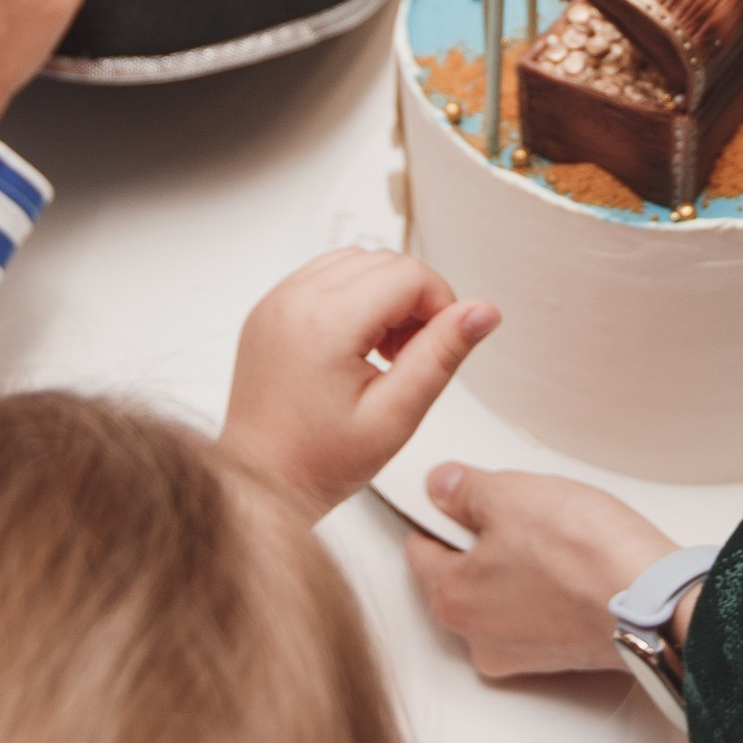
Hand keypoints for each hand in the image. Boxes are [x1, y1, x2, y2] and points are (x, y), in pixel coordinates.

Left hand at [217, 249, 497, 517]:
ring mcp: (276, 301)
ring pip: (356, 262)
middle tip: (409, 358)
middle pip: (385, 261)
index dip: (440, 305)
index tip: (437, 347)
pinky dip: (352, 296)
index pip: (410, 274)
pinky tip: (355, 344)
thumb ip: (442, 355)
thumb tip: (482, 311)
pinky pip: (324, 275)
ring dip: (384, 295)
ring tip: (383, 352)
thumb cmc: (318, 461)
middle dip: (413, 301)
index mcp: (325, 322)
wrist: (260, 481)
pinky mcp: (269, 309)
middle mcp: (294, 299)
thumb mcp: (397, 415)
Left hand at [405, 461, 667, 675]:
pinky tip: (576, 566)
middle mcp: (477, 638)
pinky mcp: (562, 657)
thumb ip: (464, 490)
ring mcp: (520, 654)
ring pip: (502, 595)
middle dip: (484, 540)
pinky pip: (540, 613)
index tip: (462, 494)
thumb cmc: (585, 556)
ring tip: (557, 538)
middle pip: (462, 575)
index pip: (420, 547)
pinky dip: (551, 591)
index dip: (439, 512)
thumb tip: (442, 486)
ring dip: (520, 566)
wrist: (656, 603)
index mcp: (450, 599)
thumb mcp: (511, 495)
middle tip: (520, 511)